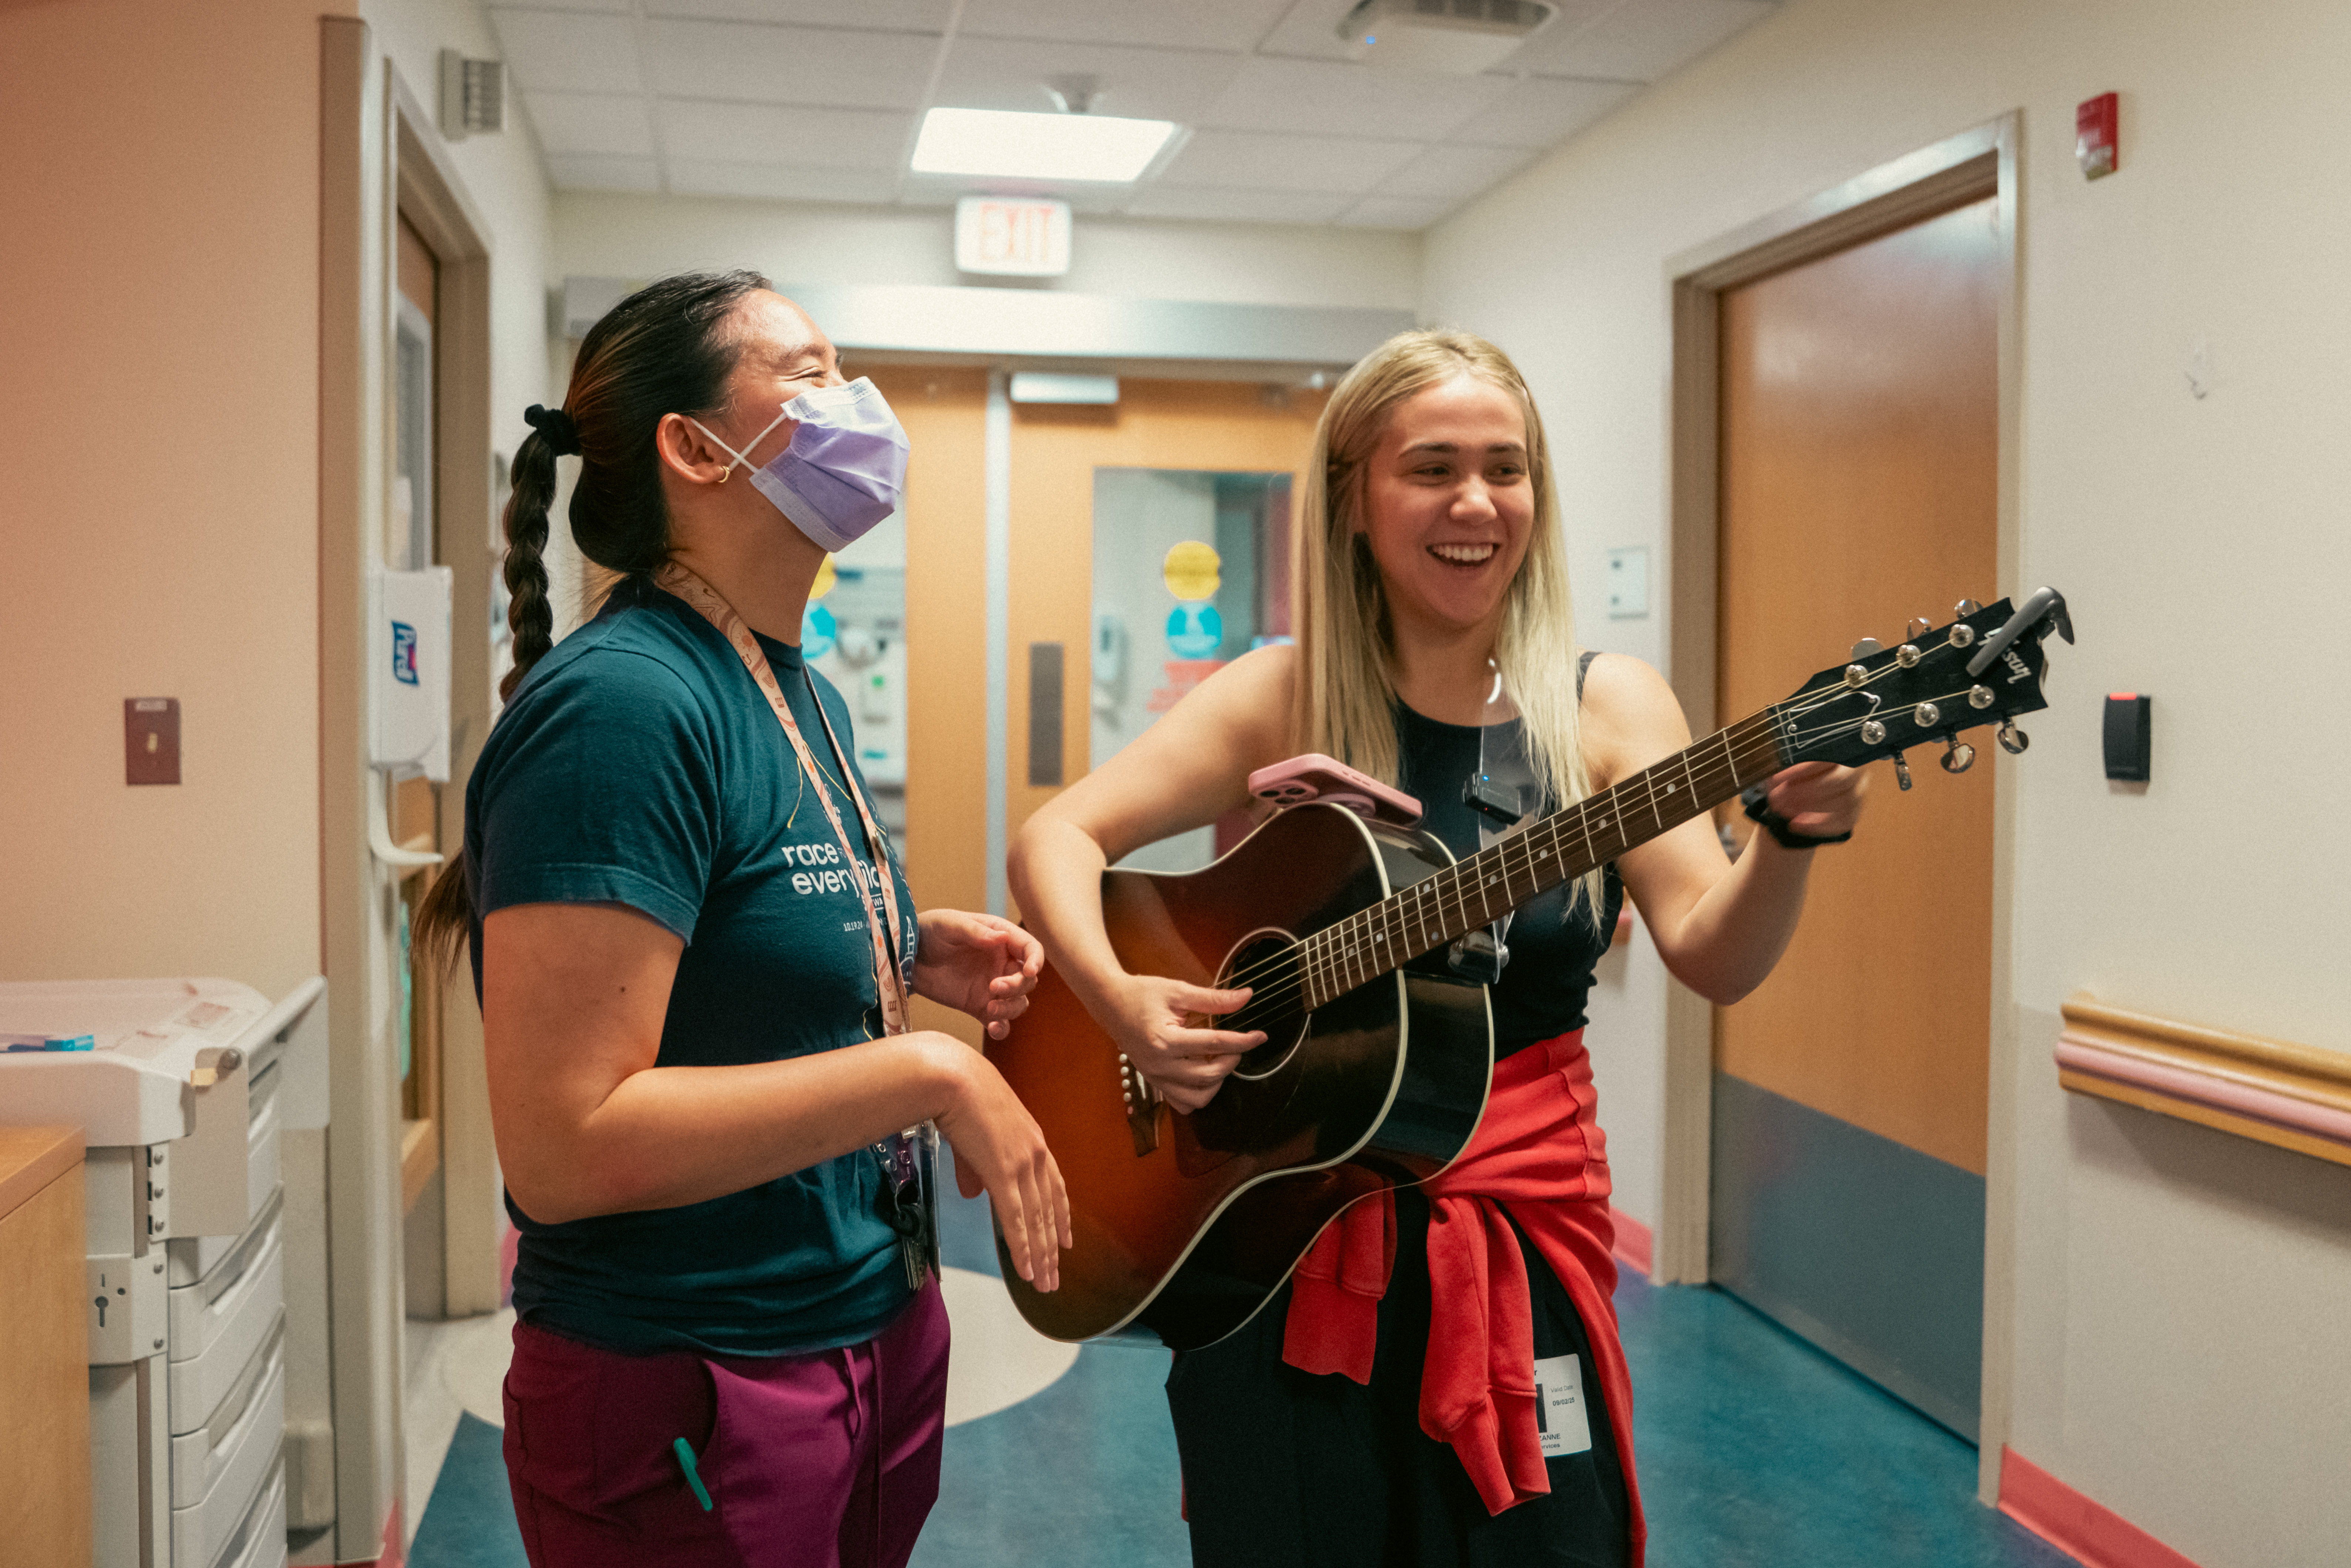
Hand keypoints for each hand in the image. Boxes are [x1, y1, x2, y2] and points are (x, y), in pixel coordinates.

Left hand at [912, 909, 1043, 1040]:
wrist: (906, 957)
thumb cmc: (929, 932)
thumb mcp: (949, 924)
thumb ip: (974, 930)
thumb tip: (1001, 938)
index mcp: (1000, 939)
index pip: (1030, 948)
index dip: (1036, 959)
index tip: (1028, 971)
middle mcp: (1001, 964)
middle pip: (1027, 980)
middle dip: (1016, 986)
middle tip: (993, 987)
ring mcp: (991, 987)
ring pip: (1018, 1002)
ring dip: (1011, 1008)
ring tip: (989, 1009)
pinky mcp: (979, 1007)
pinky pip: (1000, 1022)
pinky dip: (1002, 1028)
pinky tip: (992, 1029)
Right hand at [929, 1041, 1071, 1291]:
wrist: (954, 1078)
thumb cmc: (961, 1097)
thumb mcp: (975, 1134)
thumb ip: (975, 1168)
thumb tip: (971, 1194)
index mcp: (1033, 1141)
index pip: (1054, 1187)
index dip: (1061, 1216)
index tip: (1066, 1240)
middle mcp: (1036, 1155)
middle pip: (1049, 1211)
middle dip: (1051, 1248)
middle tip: (1053, 1277)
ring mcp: (1022, 1165)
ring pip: (1036, 1221)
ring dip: (1040, 1256)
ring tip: (1043, 1284)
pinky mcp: (1004, 1174)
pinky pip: (1016, 1220)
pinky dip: (1023, 1248)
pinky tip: (1026, 1269)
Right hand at [1103, 974, 1265, 1114]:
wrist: (1110, 1003)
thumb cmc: (1142, 994)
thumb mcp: (1178, 991)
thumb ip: (1214, 998)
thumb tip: (1246, 997)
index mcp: (1166, 1040)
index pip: (1215, 1045)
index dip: (1243, 1041)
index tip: (1261, 1036)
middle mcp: (1160, 1065)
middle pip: (1209, 1076)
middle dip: (1231, 1061)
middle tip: (1237, 1045)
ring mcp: (1156, 1077)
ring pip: (1197, 1098)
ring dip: (1216, 1082)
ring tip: (1218, 1059)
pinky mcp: (1155, 1082)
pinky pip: (1182, 1103)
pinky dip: (1198, 1093)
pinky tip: (1201, 1071)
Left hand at [1758, 761, 1867, 841]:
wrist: (1802, 788)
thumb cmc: (1795, 769)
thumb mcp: (1787, 760)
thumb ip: (1784, 760)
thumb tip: (1769, 765)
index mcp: (1840, 749)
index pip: (1827, 757)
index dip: (1801, 769)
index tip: (1774, 779)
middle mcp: (1855, 769)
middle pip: (1840, 780)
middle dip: (1806, 791)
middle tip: (1777, 799)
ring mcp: (1857, 792)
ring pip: (1844, 802)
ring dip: (1810, 809)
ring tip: (1782, 810)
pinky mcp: (1853, 812)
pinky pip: (1843, 822)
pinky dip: (1818, 826)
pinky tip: (1795, 825)